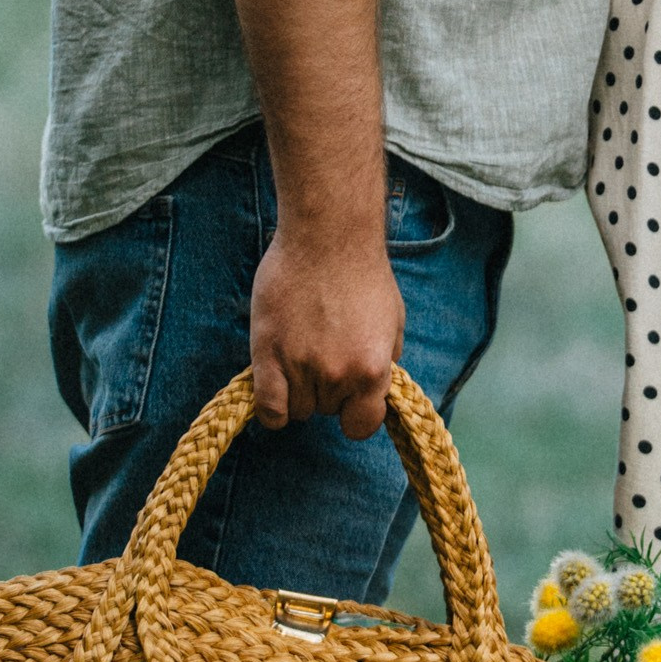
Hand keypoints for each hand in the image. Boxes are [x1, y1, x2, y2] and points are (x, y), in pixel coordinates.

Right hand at [249, 228, 404, 438]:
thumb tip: (374, 390)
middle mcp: (338, 375)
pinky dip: (272, 409)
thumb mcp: (393, 322)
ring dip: (299, 390)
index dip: (355, 414)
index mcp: (373, 369)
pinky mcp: (267, 353)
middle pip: (326, 412)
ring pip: (297, 408)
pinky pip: (268, 408)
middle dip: (327, 390)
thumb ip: (384, 362)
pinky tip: (277, 388)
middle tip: (324, 353)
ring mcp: (300, 365)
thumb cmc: (363, 274)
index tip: (349, 399)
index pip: (361, 426)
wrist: (328, 235)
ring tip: (302, 354)